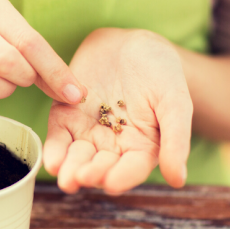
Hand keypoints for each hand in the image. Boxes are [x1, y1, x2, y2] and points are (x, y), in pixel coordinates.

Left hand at [44, 29, 192, 194]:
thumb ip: (176, 139)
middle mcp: (113, 147)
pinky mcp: (67, 117)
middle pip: (100, 166)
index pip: (132, 168)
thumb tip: (178, 180)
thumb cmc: (161, 74)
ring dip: (69, 168)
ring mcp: (87, 133)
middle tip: (81, 178)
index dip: (122, 177)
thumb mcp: (175, 102)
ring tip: (64, 176)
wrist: (132, 44)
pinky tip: (51, 161)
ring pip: (76, 156)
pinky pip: (59, 136)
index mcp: (142, 148)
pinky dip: (54, 149)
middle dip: (90, 174)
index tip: (111, 184)